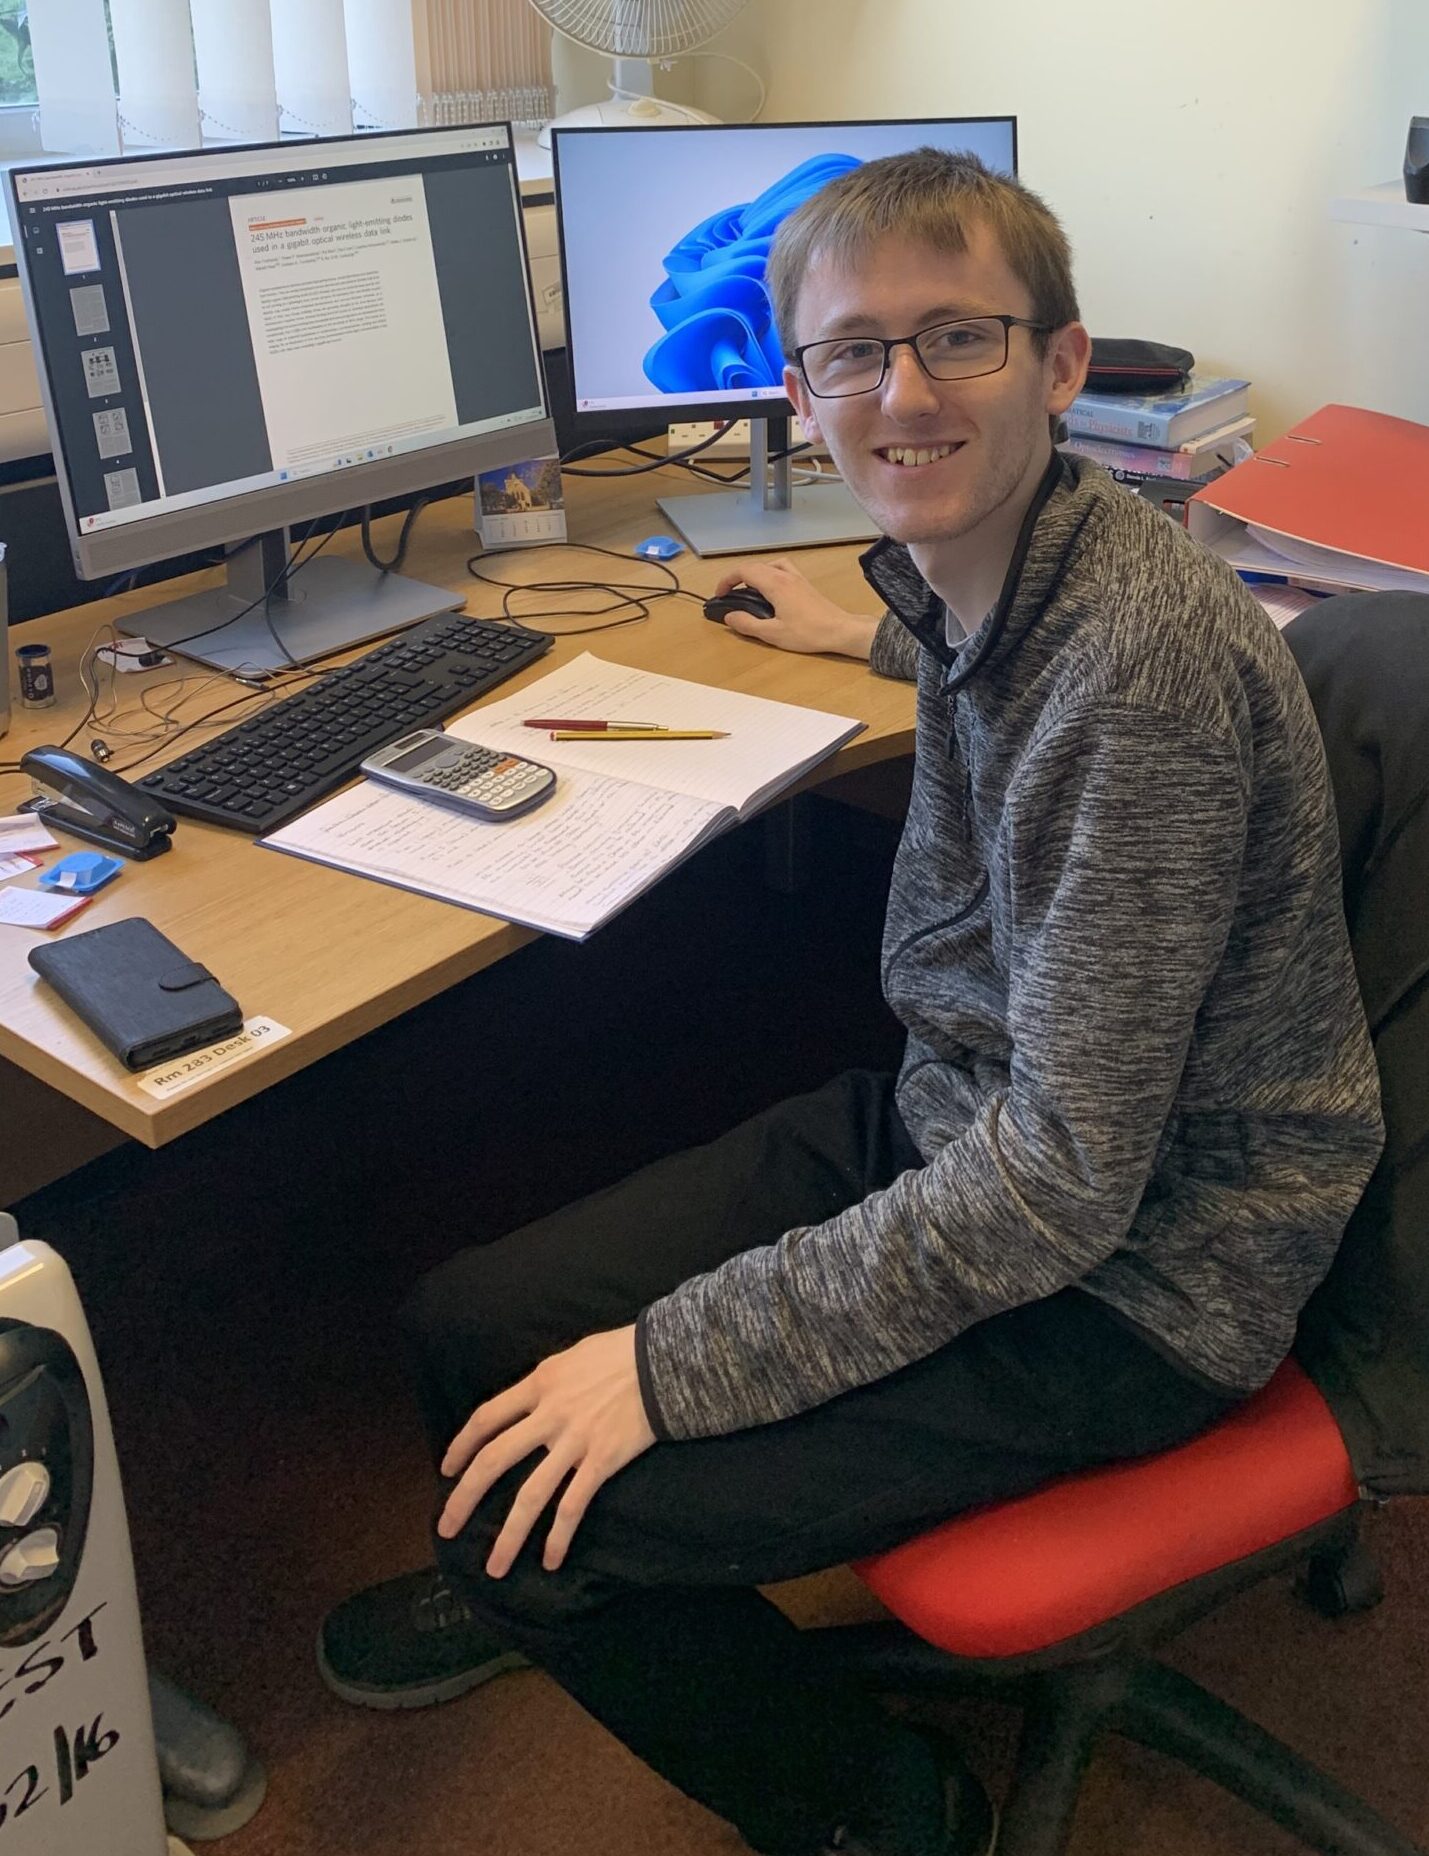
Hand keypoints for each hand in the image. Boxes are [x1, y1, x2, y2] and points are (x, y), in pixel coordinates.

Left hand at [437, 1325, 655, 1576]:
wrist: (664, 1362)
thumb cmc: (619, 1353)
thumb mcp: (571, 1358)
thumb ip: (546, 1383)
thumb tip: (530, 1402)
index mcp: (539, 1384)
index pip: (486, 1418)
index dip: (461, 1446)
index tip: (447, 1470)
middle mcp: (549, 1415)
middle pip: (494, 1460)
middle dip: (464, 1498)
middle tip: (446, 1529)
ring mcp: (575, 1442)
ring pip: (530, 1495)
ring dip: (509, 1536)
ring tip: (494, 1567)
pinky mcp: (602, 1462)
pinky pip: (573, 1507)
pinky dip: (559, 1537)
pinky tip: (550, 1560)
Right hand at [712, 557, 879, 659]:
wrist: (839, 630)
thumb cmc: (808, 633)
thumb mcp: (773, 634)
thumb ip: (748, 624)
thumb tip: (730, 616)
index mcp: (775, 584)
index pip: (744, 571)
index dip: (727, 580)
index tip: (720, 594)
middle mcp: (785, 575)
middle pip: (755, 566)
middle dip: (737, 577)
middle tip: (729, 594)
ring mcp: (797, 577)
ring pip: (769, 564)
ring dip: (754, 573)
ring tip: (748, 590)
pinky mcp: (804, 583)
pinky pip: (782, 568)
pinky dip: (770, 573)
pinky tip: (771, 588)